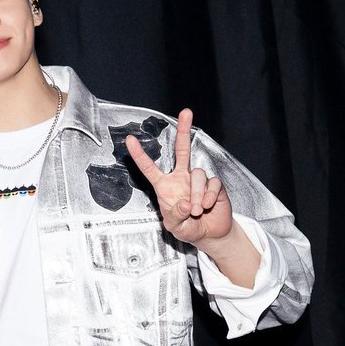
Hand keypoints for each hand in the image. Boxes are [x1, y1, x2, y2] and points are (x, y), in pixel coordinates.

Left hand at [126, 109, 232, 245]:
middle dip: (183, 130)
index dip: (140, 155)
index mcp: (165, 186)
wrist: (209, 233)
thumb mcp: (175, 227)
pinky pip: (212, 183)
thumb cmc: (187, 228)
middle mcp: (181, 178)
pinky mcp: (214, 185)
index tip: (130, 139)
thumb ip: (175, 216)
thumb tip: (183, 203)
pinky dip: (209, 196)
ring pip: (198, 174)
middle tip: (185, 112)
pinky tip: (208, 206)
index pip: (150, 168)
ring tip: (197, 210)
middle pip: (182, 149)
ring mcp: (198, 180)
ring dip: (197, 194)